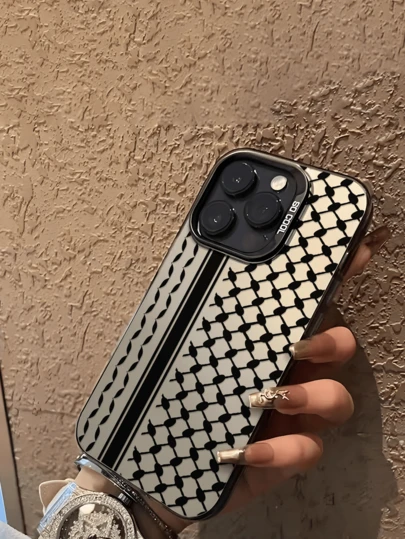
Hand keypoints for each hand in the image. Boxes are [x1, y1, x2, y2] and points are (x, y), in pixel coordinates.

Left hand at [139, 226, 389, 534]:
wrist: (157, 461)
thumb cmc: (170, 395)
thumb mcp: (175, 344)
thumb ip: (190, 308)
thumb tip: (194, 260)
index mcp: (266, 340)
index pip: (309, 303)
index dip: (338, 277)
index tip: (357, 250)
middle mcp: (289, 372)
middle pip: (339, 346)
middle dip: (331, 340)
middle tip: (297, 344)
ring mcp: (292, 417)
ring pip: (338, 399)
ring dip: (312, 395)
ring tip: (270, 399)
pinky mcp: (286, 456)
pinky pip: (308, 451)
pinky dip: (282, 451)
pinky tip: (245, 451)